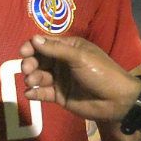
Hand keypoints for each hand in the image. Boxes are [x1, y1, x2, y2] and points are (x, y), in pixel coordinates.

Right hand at [18, 36, 140, 122]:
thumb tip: (33, 39)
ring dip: (32, 77)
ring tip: (31, 81)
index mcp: (69, 48)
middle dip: (30, 63)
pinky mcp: (59, 96)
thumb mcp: (79, 57)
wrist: (116, 101)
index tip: (24, 52)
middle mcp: (62, 62)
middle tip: (28, 69)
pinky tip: (30, 94)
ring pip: (39, 76)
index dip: (32, 46)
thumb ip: (55, 49)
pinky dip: (34, 93)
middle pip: (39, 59)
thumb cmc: (100, 73)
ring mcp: (60, 79)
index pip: (45, 44)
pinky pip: (42, 92)